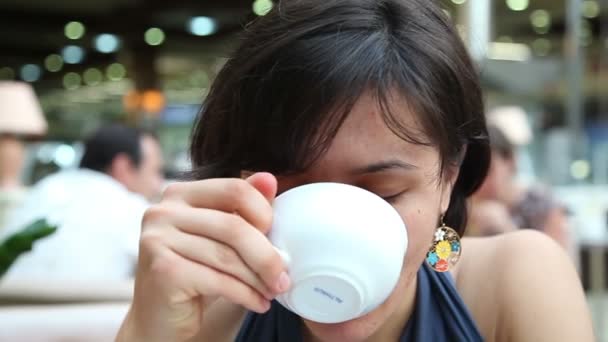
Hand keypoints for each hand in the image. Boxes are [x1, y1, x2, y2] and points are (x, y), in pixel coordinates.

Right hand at [117, 173, 289, 340]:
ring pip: (228, 257)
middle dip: (267, 256)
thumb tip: (270, 179)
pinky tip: (258, 303)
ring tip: (273, 291)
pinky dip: (246, 295)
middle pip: (234, 226)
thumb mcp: (222, 237)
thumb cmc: (196, 272)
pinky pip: (219, 281)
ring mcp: (158, 239)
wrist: (161, 317)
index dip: (264, 214)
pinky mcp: (163, 271)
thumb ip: (243, 206)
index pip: (235, 190)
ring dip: (258, 279)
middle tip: (284, 277)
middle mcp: (163, 211)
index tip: (277, 239)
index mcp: (180, 194)